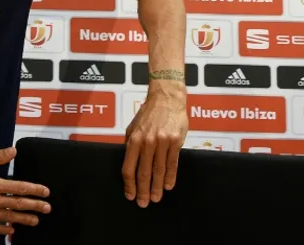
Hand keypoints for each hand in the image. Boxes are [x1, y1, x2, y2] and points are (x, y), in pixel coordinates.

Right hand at [0, 147, 50, 235]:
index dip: (34, 190)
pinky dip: (3, 229)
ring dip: (23, 219)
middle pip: (17, 204)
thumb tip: (13, 151)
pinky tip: (11, 230)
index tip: (45, 192)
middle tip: (47, 208)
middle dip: (34, 206)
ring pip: (7, 217)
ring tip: (35, 221)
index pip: (19, 187)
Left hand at [122, 89, 187, 207]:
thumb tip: (127, 163)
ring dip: (156, 187)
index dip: (129, 184)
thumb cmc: (148, 113)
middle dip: (143, 190)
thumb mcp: (133, 127)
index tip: (130, 196)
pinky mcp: (175, 141)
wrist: (166, 99)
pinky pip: (173, 163)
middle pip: (143, 172)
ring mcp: (162, 141)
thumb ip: (130, 144)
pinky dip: (170, 176)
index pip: (128, 167)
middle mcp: (147, 141)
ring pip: (158, 170)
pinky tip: (168, 186)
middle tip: (143, 204)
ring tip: (155, 199)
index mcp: (134, 139)